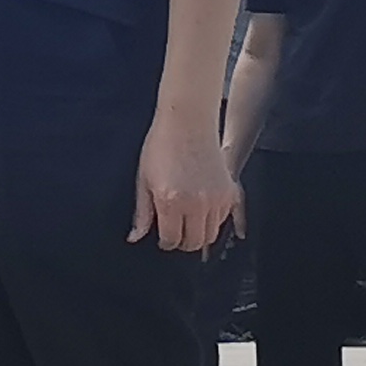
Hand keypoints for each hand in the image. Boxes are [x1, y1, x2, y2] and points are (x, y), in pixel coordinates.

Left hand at [130, 111, 239, 253]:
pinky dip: (213, 221)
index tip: (163, 239)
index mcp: (171, 201)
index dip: (166, 243)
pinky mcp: (229, 192)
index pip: (172, 239)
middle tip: (175, 234)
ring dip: (199, 234)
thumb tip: (136, 237)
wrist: (188, 123)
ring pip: (211, 235)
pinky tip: (200, 210)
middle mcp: (196, 203)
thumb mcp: (144, 179)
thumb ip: (142, 212)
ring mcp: (216, 198)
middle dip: (183, 242)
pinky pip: (223, 220)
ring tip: (187, 223)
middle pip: (194, 243)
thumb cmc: (162, 146)